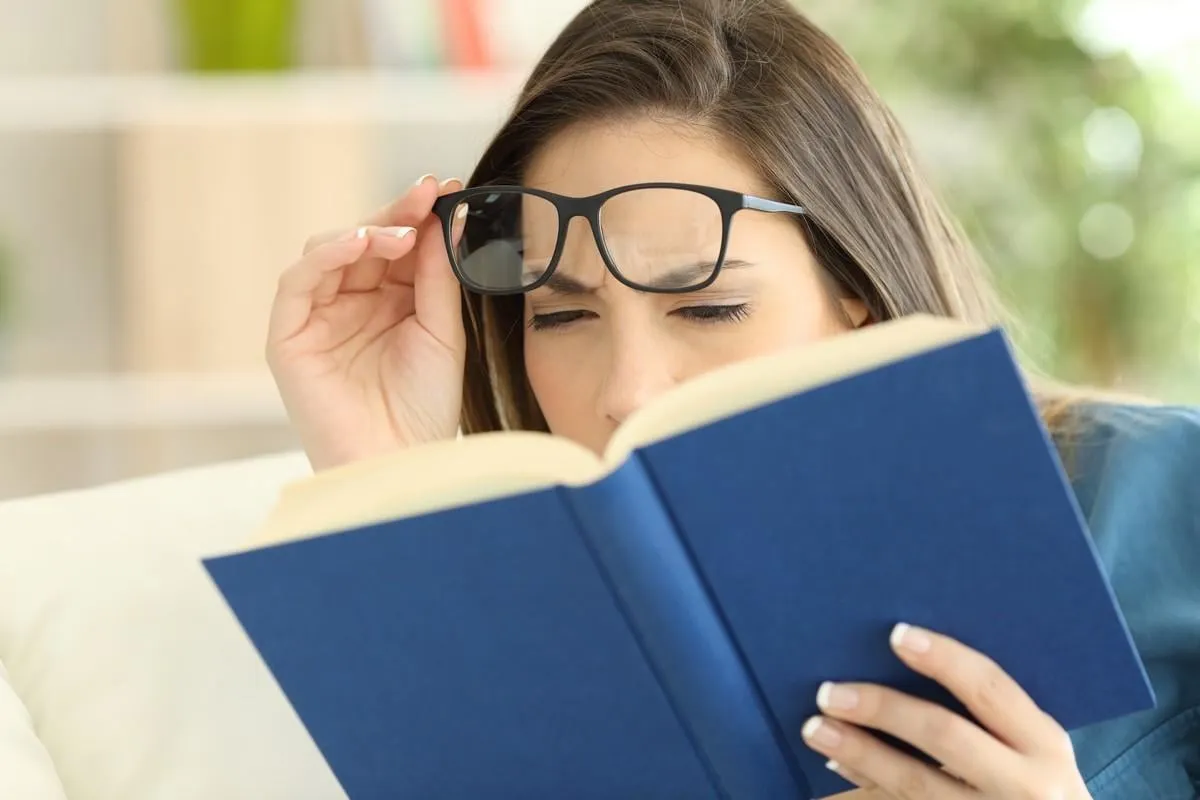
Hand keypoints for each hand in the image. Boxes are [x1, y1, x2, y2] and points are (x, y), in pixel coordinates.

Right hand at [267, 174, 467, 470]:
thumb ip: (438, 275)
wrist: (401, 463)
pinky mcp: (288, 337)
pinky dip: (326, 255)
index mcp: (388, 303)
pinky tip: (360, 244)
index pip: (398, 247)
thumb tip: (443, 215)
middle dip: (396, 214)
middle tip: (427, 192)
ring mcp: (317, 319)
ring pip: (328, 252)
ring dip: (366, 231)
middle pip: (363, 241)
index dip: (419, 216)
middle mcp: (350, 305)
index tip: (447, 189)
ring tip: (403, 230)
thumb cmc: (424, 408)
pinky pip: (297, 281)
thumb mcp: (442, 330)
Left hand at [801, 623, 1090, 798]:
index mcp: (1044, 744)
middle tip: (829, 692)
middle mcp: (1024, 784)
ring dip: (858, 754)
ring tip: (815, 729)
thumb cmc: (1037, 788)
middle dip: (882, 708)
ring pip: (914, 783)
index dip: (944, 658)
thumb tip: (902, 655)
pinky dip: (863, 790)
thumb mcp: (1035, 751)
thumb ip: (992, 715)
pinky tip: (833, 772)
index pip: (990, 688)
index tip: (896, 634)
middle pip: (943, 734)